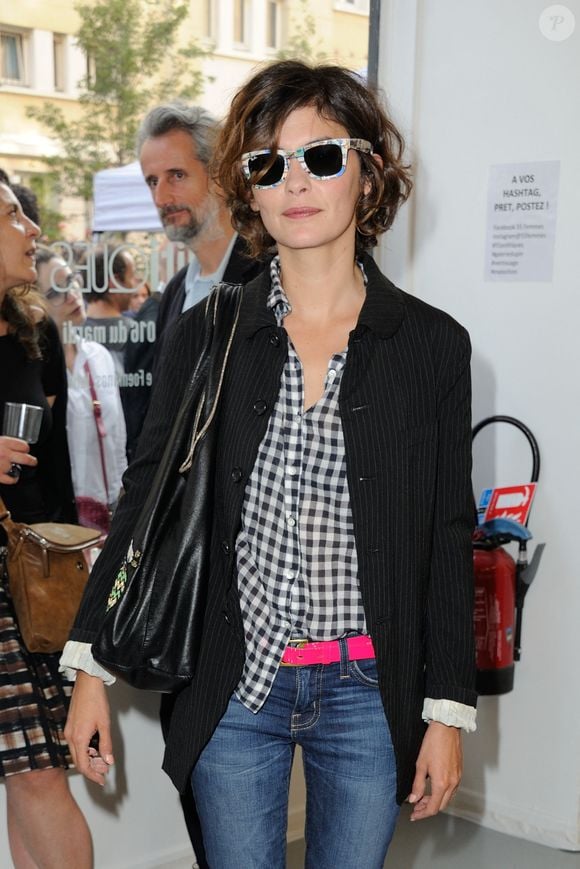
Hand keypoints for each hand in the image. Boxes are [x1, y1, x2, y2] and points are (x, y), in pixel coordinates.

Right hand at [0, 436, 36, 484]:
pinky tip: (12, 478)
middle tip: (33, 462)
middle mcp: (5, 454)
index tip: (25, 450)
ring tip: (16, 469)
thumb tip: (7, 445)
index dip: (25, 448)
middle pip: (26, 458)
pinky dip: (13, 479)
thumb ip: (3, 444)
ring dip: (17, 469)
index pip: (23, 445)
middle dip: (32, 461)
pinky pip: (11, 479)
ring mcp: (3, 466)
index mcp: (4, 443)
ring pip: (18, 469)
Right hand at [65, 671, 114, 785]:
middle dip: (92, 769)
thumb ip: (106, 744)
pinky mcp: (71, 727)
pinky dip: (86, 750)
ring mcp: (69, 732)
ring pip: (77, 753)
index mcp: (78, 738)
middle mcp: (70, 737)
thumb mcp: (105, 724)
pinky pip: (76, 744)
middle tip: (105, 771)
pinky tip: (96, 748)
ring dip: (89, 759)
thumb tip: (108, 761)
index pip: (83, 765)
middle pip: (79, 761)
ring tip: (103, 760)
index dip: (93, 775)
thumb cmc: (96, 701)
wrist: (87, 683)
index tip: (102, 780)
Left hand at [408, 721, 461, 820]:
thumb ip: (417, 785)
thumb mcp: (421, 764)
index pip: (433, 808)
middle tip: (416, 807)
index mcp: (442, 783)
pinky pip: (452, 790)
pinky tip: (433, 788)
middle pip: (441, 805)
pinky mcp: (459, 772)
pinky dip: (442, 793)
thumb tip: (413, 799)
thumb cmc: (433, 742)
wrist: (446, 728)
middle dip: (427, 809)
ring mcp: (457, 778)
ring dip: (435, 801)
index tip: (414, 814)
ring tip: (422, 798)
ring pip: (447, 798)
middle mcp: (452, 783)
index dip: (422, 814)